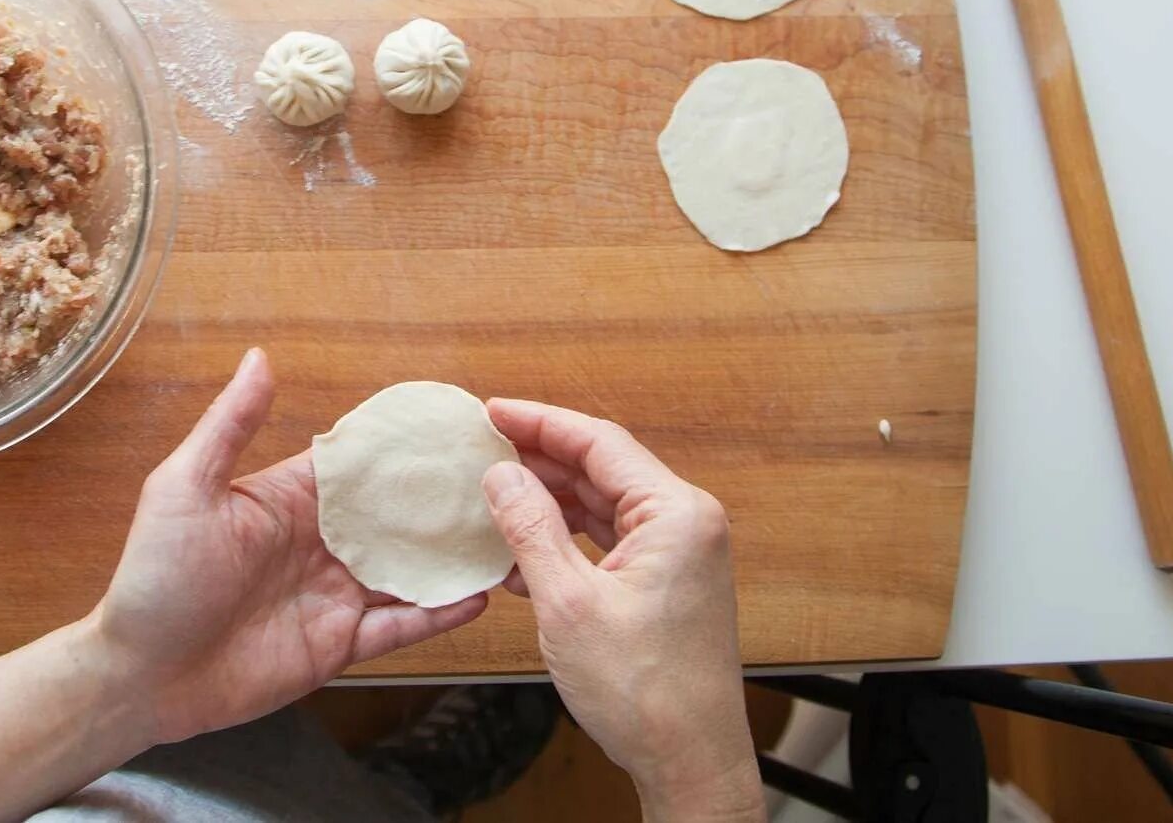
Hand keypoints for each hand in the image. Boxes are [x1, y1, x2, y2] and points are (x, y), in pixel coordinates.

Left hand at [88, 348, 486, 743]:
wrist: (138, 678)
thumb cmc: (153, 578)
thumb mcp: (185, 489)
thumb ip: (230, 425)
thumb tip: (260, 357)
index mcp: (290, 499)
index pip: (360, 465)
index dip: (404, 448)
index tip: (455, 426)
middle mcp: (320, 543)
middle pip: (396, 518)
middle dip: (444, 502)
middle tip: (504, 481)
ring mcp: (332, 595)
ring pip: (408, 572)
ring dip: (451, 557)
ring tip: (506, 537)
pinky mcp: (337, 646)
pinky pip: (398, 628)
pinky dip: (437, 615)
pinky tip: (476, 598)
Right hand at [481, 399, 764, 822]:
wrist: (689, 759)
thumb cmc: (644, 691)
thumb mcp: (568, 603)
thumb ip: (531, 529)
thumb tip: (500, 475)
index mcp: (676, 514)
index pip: (599, 442)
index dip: (540, 422)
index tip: (492, 412)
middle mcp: (686, 523)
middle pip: (602, 468)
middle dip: (540, 460)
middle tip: (482, 450)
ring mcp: (679, 553)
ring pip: (603, 505)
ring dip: (549, 503)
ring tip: (493, 499)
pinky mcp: (666, 582)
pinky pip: (610, 541)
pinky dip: (566, 541)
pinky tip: (521, 553)